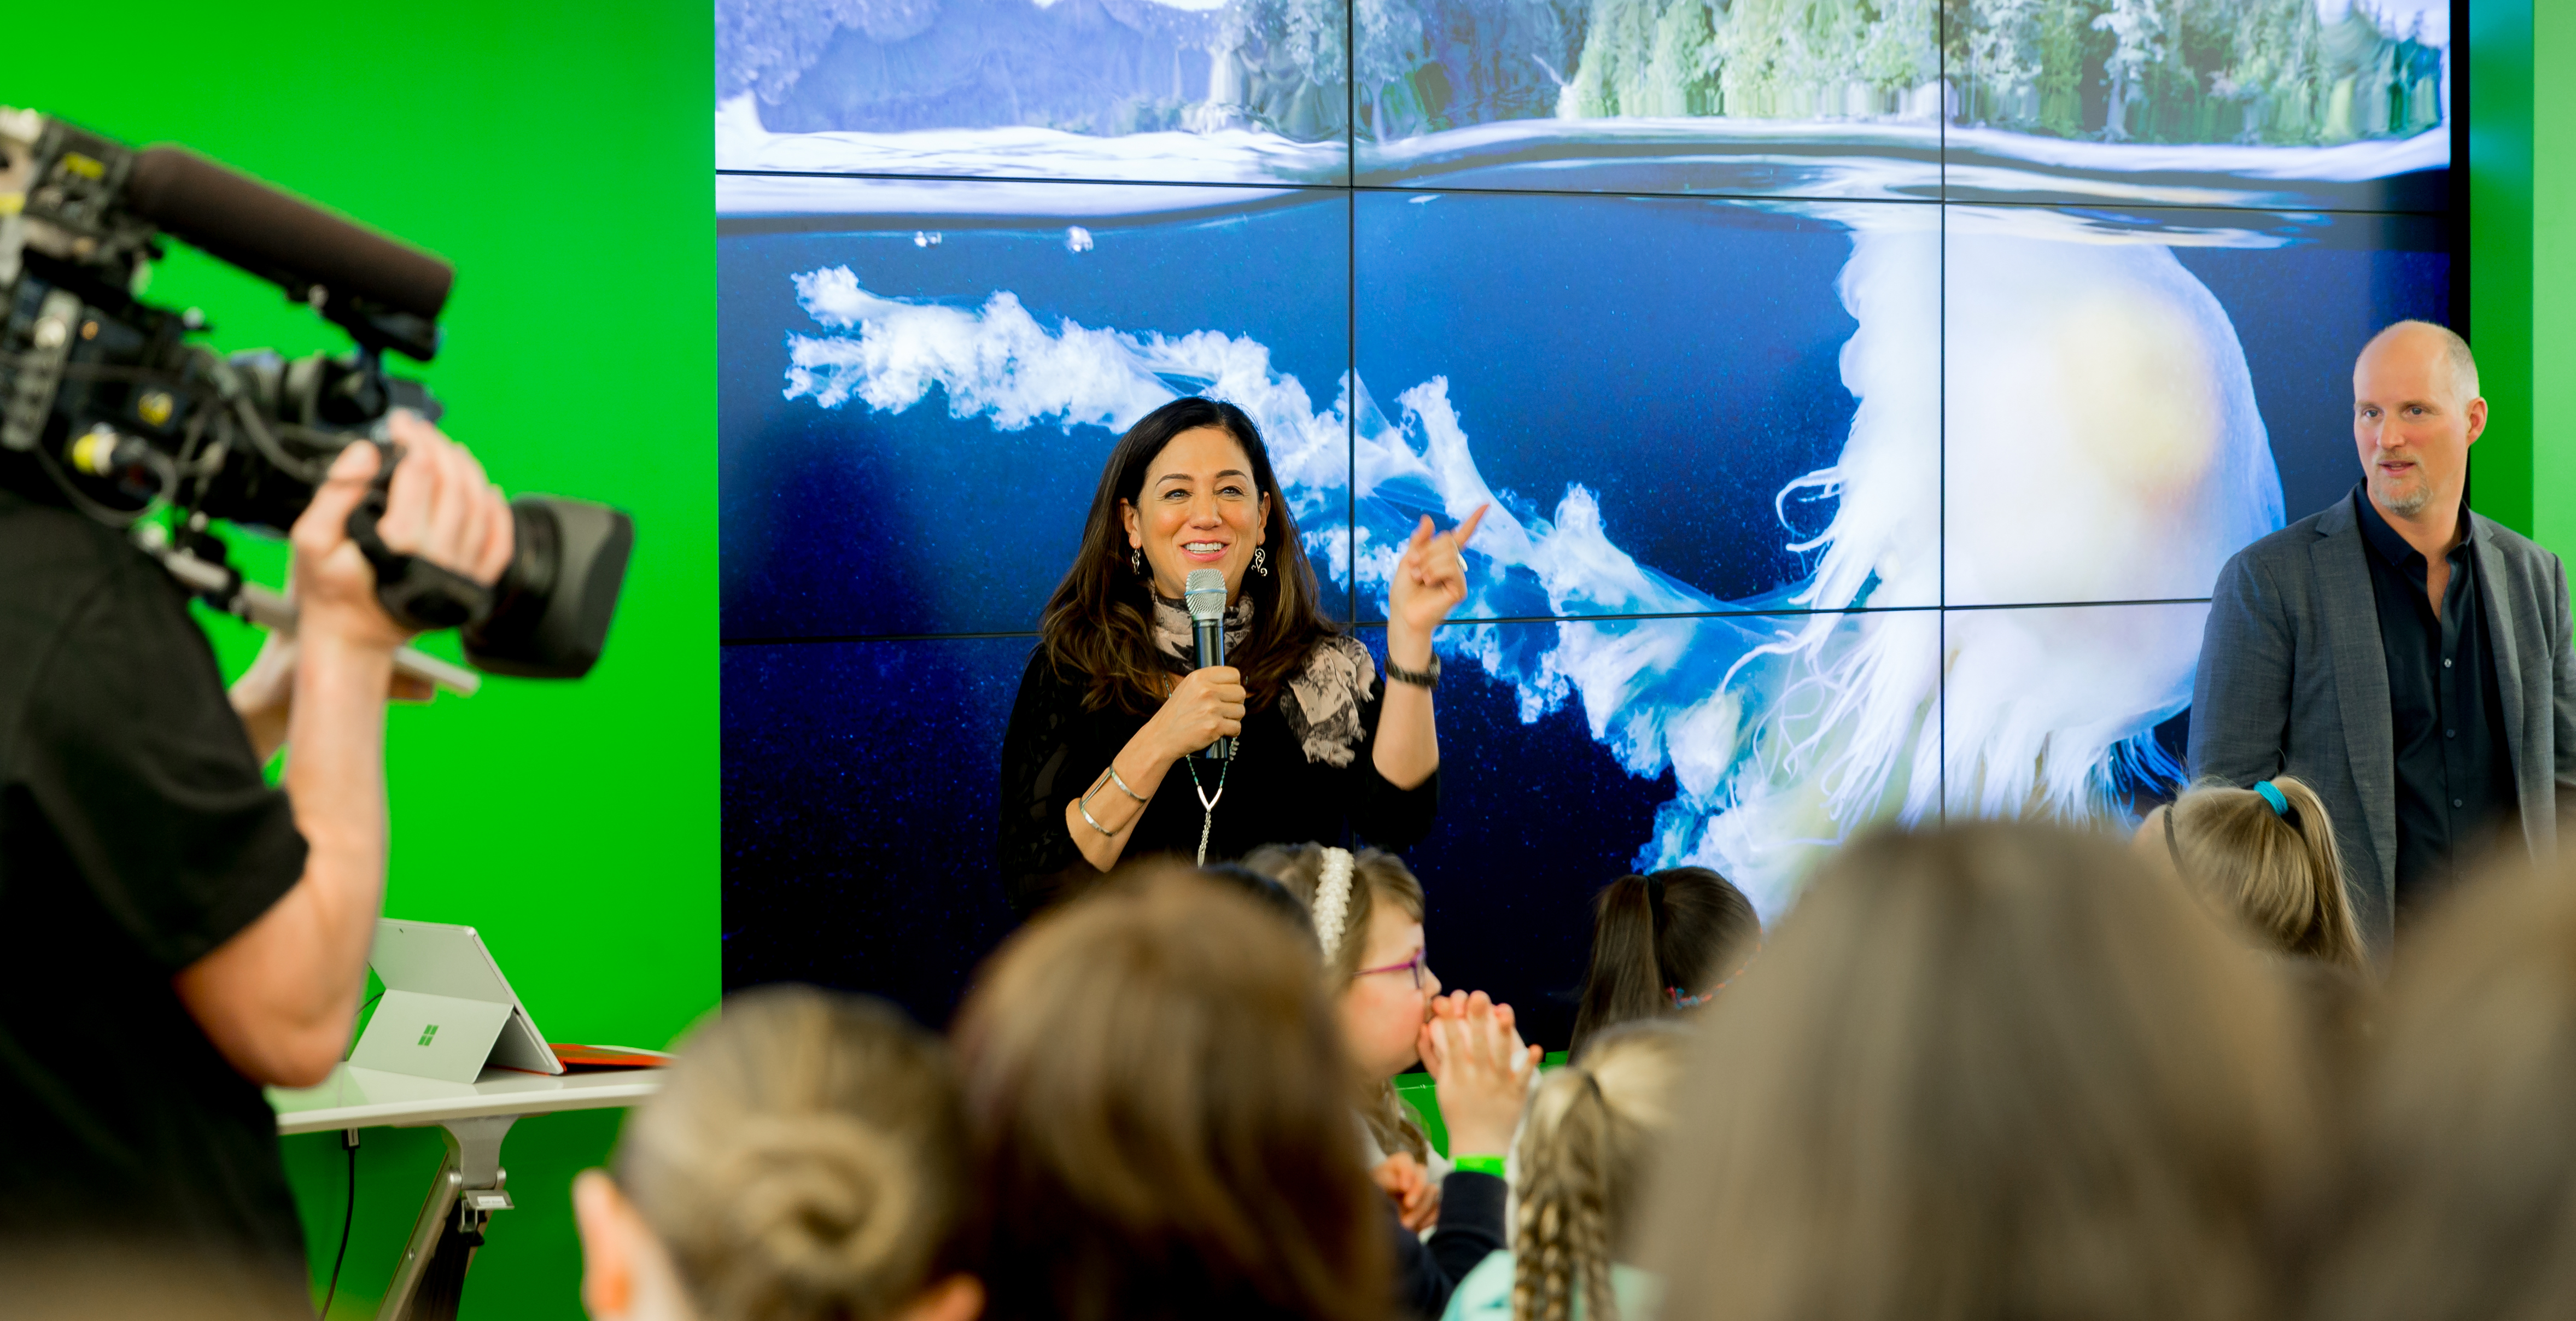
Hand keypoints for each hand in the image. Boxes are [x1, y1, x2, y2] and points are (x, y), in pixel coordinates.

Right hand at [290, 411, 512, 653]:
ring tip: (448, 450)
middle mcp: (438, 559)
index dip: (411, 440)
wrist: (351, 638)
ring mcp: (460, 574)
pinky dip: (497, 513)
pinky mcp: (471, 585)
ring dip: (467, 471)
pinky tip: (486, 491)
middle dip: (439, 448)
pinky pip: (498, 544)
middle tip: (422, 430)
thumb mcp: (309, 540)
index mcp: (400, 546)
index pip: (420, 475)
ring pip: (480, 508)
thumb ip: (335, 493)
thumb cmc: (329, 592)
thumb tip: (366, 451)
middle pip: (455, 484)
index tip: (400, 424)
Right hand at [1143, 664, 1244, 762]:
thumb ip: (1208, 682)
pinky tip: (1219, 731)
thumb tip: (1232, 683)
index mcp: (1199, 677)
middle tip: (1224, 710)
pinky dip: (1231, 732)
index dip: (1234, 685)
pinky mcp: (1214, 726)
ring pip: (1241, 711)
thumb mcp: (1187, 688)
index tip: (1228, 693)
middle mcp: (1206, 690)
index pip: (1234, 674)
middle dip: (1235, 703)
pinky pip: (1237, 727)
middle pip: (1240, 692)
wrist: (1162, 737)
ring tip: (1219, 720)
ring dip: (1233, 718)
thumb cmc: (1175, 715)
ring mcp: (1211, 709)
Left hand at [1370, 1152, 1440, 1233]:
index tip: (1403, 1187)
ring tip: (1406, 1225)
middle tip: (1408, 1205)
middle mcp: (1406, 1179)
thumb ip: (1382, 1183)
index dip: (1407, 1171)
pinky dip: (1431, 1218)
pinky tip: (1418, 1228)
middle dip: (1417, 1190)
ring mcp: (1418, 1194)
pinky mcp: (1427, 1210)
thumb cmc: (1363, 1207)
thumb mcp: (1368, 1192)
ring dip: (1421, 1208)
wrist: (1368, 1234)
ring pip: (1432, 1191)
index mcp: (1390, 1170)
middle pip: (1422, 1172)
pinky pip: (1438, 1208)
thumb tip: (1398, 1183)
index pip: (1404, 1160)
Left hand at [1385, 504, 1488, 641]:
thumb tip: (1428, 518)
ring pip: (1449, 553)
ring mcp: (1458, 577)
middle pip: (1448, 540)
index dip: (1473, 520)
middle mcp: (1453, 565)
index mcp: (1442, 557)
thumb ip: (1419, 540)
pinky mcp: (1459, 589)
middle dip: (1426, 551)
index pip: (1461, 535)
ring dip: (1428, 563)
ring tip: (1420, 578)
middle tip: (1415, 568)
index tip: (1486, 505)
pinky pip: (1452, 568)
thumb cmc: (1404, 591)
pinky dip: (1435, 572)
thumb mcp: (1408, 559)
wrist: (1403, 613)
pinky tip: (1428, 583)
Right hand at [1417, 989, 1541, 1158]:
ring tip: (1505, 1012)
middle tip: (1478, 996)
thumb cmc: (1458, 1112)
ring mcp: (1498, 1085)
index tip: (1444, 1001)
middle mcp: (1477, 1078)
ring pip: (1501, 1056)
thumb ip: (1431, 1057)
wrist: (1478, 1146)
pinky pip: (1524, 1077)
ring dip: (1504, 1034)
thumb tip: (1424, 1028)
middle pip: (1476, 1044)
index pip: (1450, 1043)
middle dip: (1476, 1019)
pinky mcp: (1516, 1094)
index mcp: (1457, 1075)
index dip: (1447, 1022)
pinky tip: (1536, 1048)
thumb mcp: (1441, 1086)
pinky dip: (1530, 1064)